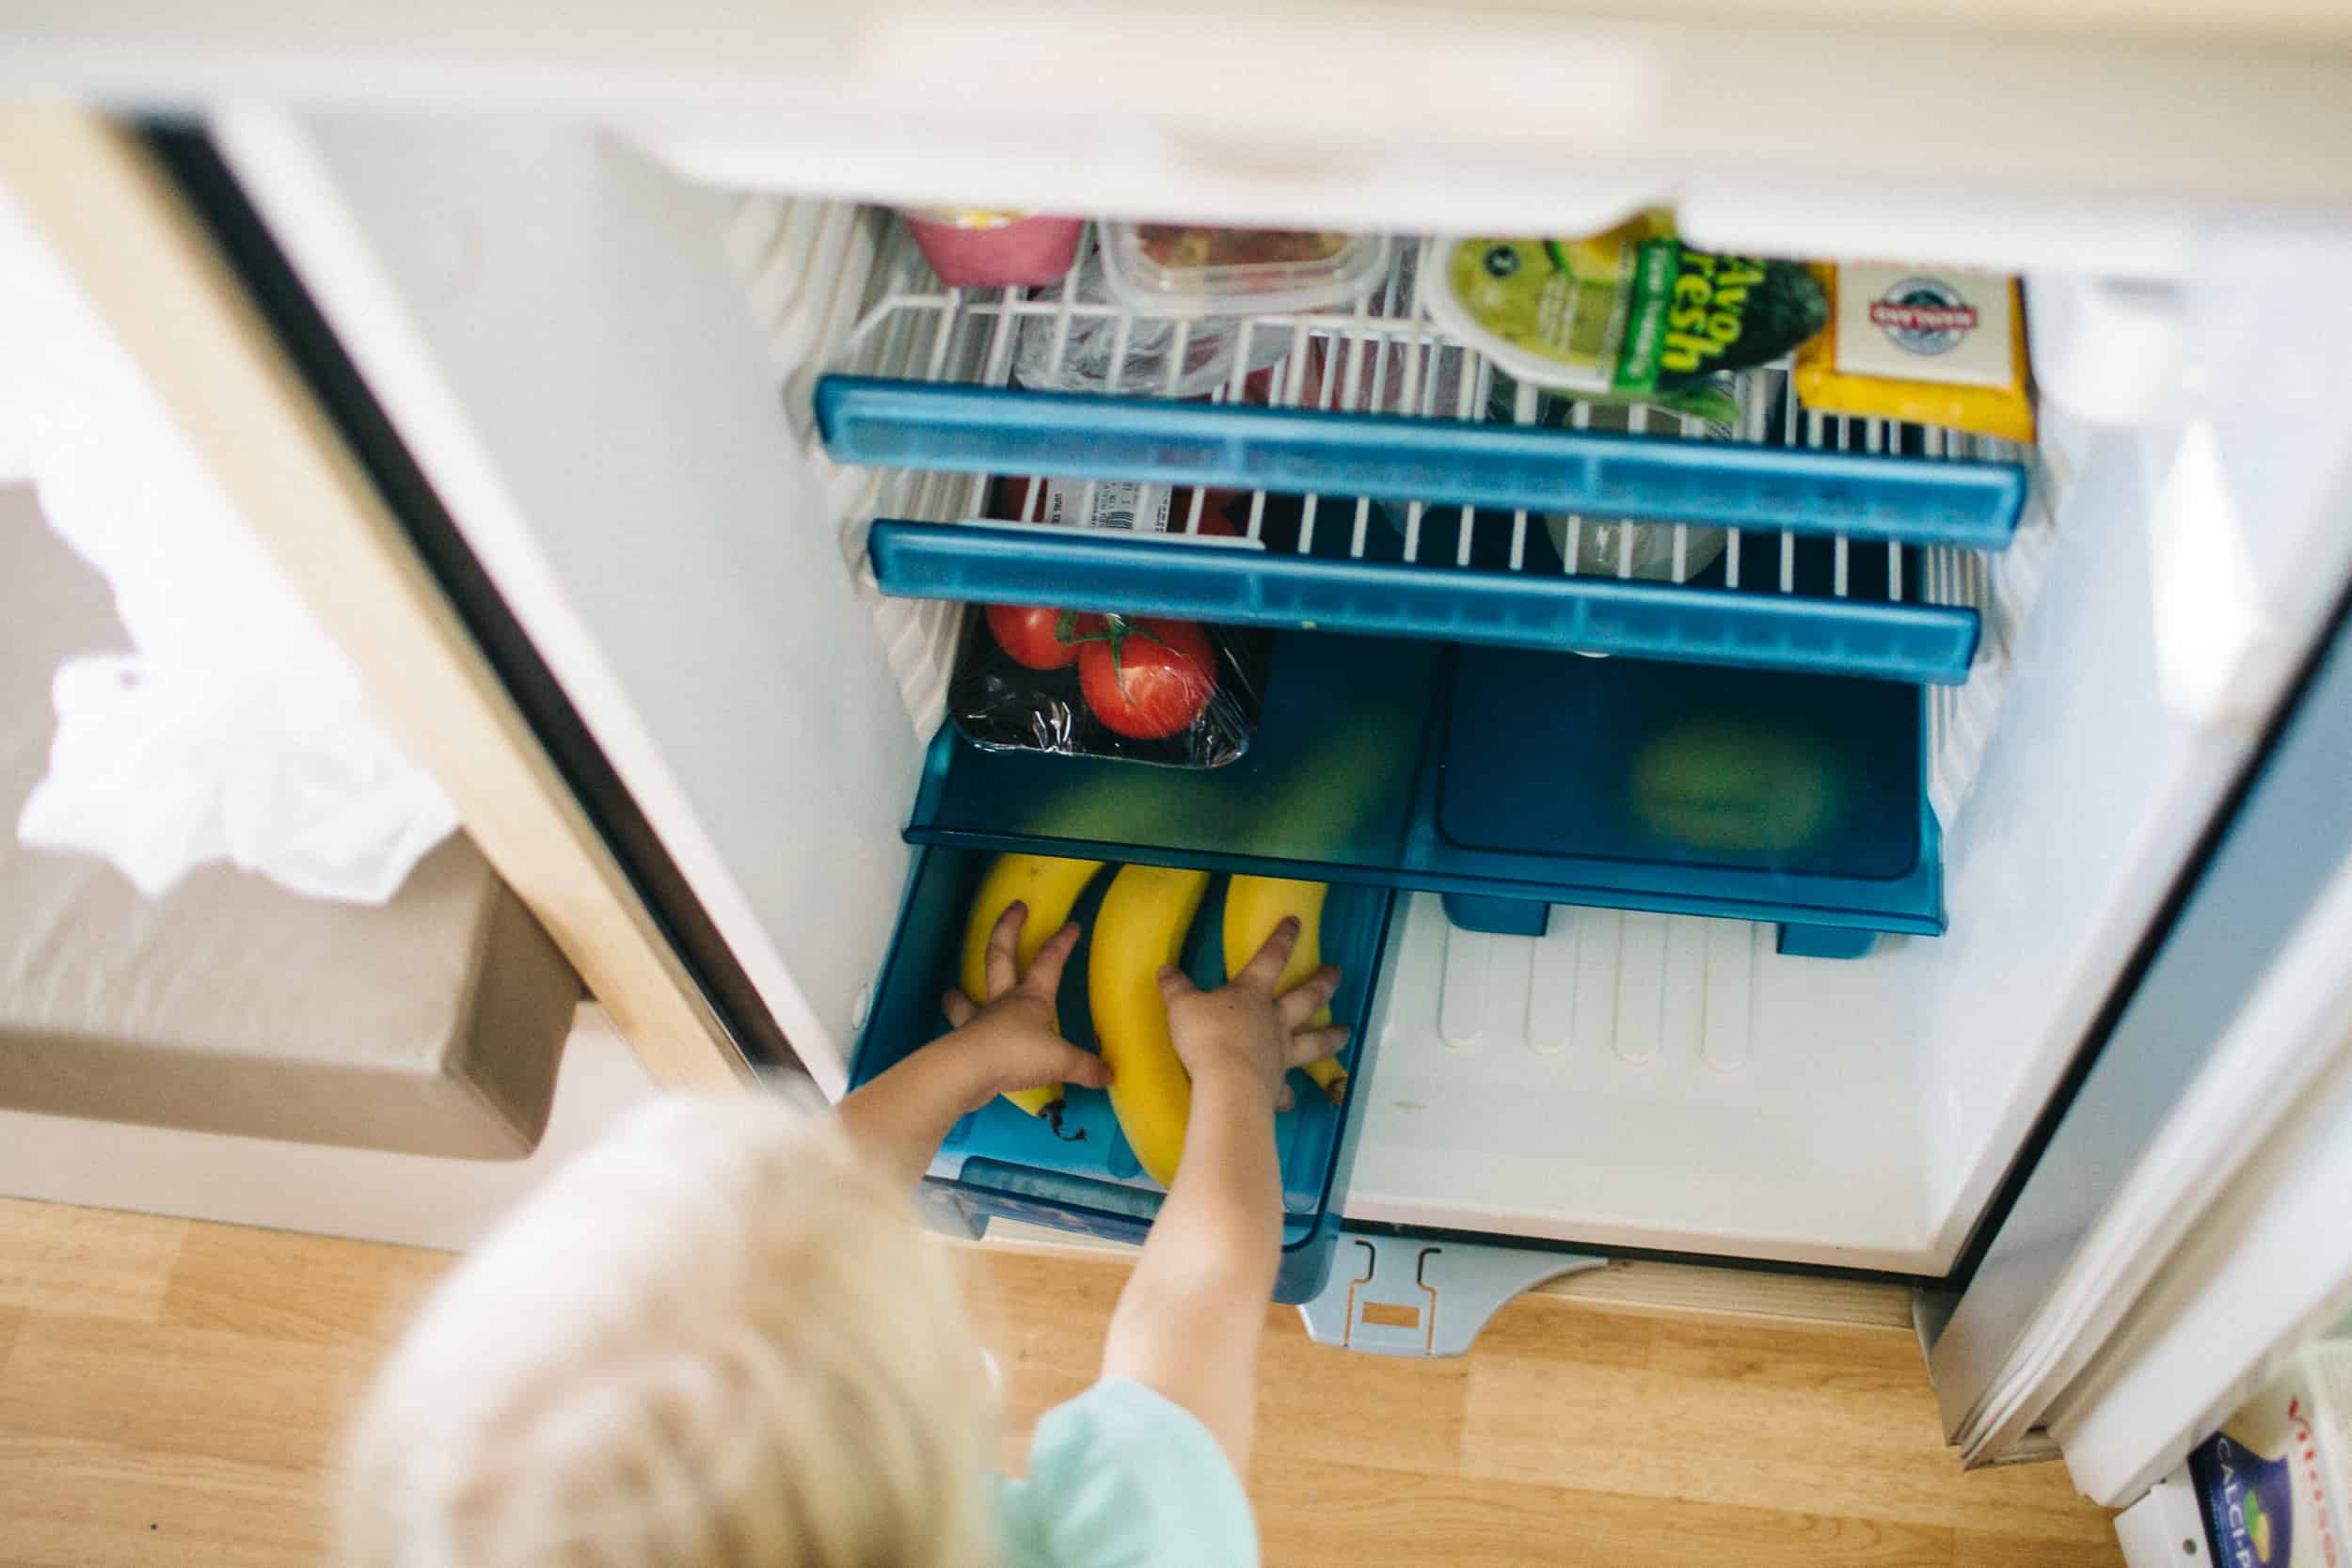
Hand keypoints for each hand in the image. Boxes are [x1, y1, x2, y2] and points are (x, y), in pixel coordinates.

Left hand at [938, 902, 1110, 1112]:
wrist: (969, 1072)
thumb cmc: (1018, 1054)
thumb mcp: (1062, 1061)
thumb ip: (1085, 1067)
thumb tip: (1109, 1077)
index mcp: (1031, 998)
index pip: (1049, 960)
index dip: (1062, 942)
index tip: (1072, 925)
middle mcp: (1002, 1002)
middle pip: (1001, 955)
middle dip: (1008, 928)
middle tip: (1015, 908)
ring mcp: (978, 1021)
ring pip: (965, 1000)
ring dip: (957, 995)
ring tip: (951, 990)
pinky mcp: (963, 1044)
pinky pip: (962, 1034)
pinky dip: (961, 1035)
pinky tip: (961, 1040)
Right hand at [1157, 917, 1346, 1111]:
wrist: (1226, 1085)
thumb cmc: (1206, 1038)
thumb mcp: (1182, 1007)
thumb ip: (1176, 988)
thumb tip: (1166, 969)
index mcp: (1252, 995)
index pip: (1271, 958)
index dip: (1282, 938)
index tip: (1296, 922)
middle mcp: (1274, 1021)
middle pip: (1307, 998)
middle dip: (1324, 982)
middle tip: (1338, 972)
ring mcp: (1280, 1053)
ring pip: (1314, 1042)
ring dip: (1332, 1037)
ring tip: (1347, 1032)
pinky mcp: (1276, 1084)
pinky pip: (1285, 1090)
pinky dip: (1288, 1095)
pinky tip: (1290, 1099)